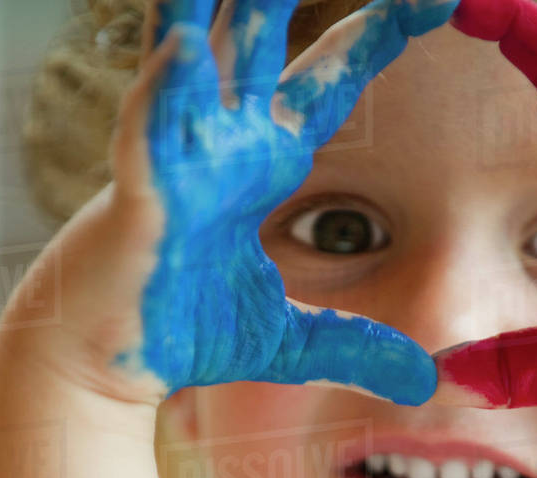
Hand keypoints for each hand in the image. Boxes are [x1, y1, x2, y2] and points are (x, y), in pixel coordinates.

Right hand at [30, 0, 458, 408]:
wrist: (106, 363)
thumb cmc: (184, 331)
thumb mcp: (290, 343)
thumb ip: (355, 347)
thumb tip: (426, 380)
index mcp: (257, 163)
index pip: (321, 84)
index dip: (368, 39)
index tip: (430, 1)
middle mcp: (218, 143)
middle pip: (260, 39)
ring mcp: (176, 161)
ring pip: (196, 55)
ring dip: (216, 7)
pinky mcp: (137, 199)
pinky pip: (148, 135)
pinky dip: (164, 94)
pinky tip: (185, 51)